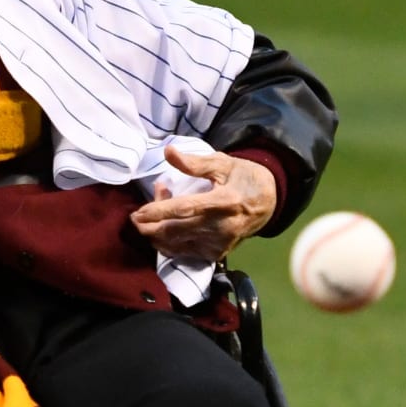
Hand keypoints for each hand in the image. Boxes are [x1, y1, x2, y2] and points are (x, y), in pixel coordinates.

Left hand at [129, 144, 277, 260]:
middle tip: (137, 214)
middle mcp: (221, 227)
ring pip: (176, 244)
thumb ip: (194, 162)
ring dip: (157, 232)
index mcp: (223, 202)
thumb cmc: (242, 177)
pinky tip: (167, 226)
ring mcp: (219, 244)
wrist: (268, 201)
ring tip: (155, 213)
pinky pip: (184, 253)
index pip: (184, 209)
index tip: (137, 213)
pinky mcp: (217, 254)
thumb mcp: (222, 163)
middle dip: (149, 226)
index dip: (158, 211)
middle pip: (175, 232)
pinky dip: (169, 241)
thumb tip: (168, 152)